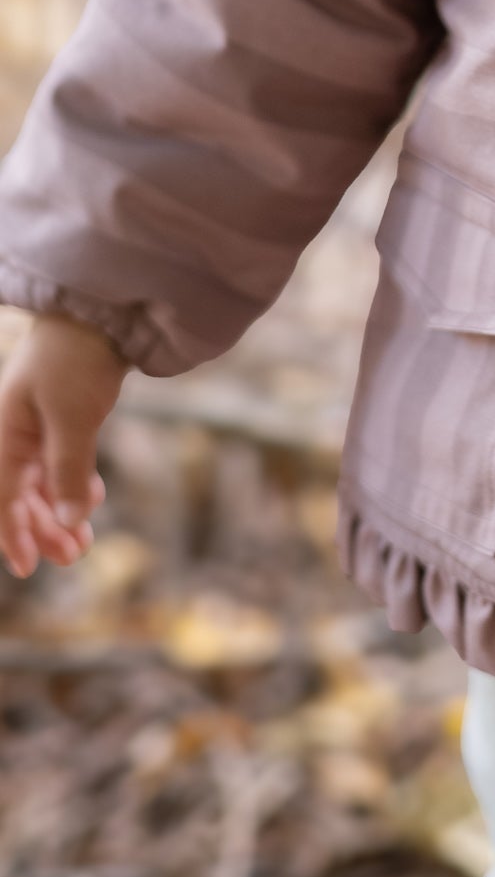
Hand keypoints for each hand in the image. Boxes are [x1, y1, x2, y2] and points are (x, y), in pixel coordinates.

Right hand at [0, 313, 128, 577]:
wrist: (102, 308)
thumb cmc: (78, 359)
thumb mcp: (74, 419)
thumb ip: (68, 472)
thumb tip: (64, 523)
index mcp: (5, 432)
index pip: (2, 496)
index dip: (13, 534)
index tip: (29, 568)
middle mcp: (16, 429)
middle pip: (22, 493)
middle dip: (43, 528)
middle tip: (74, 556)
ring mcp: (40, 420)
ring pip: (43, 479)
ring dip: (60, 510)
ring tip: (84, 539)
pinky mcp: (65, 411)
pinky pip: (61, 459)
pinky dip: (73, 481)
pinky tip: (92, 497)